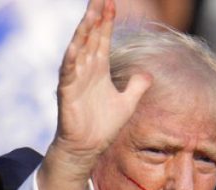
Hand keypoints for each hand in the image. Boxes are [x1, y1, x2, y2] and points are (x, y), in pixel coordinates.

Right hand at [39, 0, 152, 189]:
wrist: (88, 148)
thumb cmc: (103, 126)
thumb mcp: (127, 103)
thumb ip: (137, 87)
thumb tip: (148, 74)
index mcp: (99, 69)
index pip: (102, 38)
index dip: (107, 20)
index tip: (111, 1)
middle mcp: (86, 70)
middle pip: (90, 37)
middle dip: (95, 17)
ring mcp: (75, 80)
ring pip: (78, 49)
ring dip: (83, 31)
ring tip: (91, 13)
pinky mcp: (67, 93)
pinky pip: (68, 72)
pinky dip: (71, 58)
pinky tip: (75, 44)